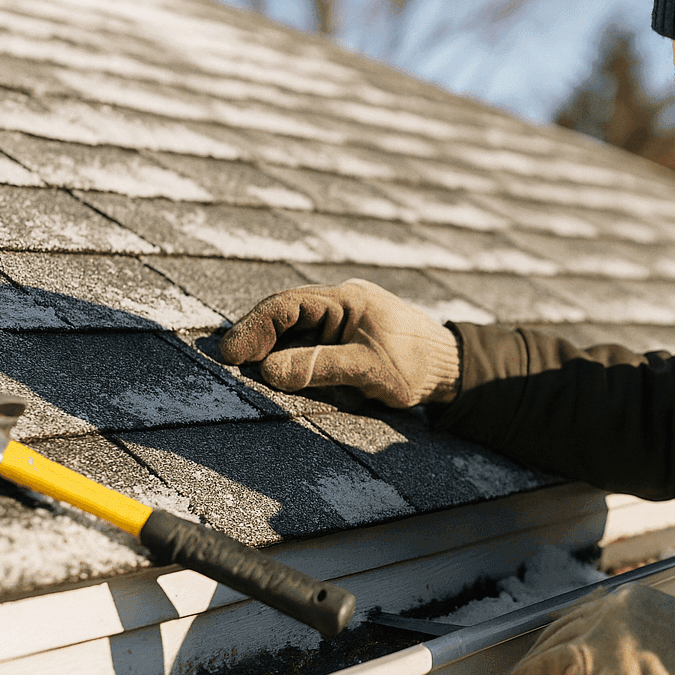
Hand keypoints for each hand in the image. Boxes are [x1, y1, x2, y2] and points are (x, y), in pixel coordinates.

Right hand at [219, 279, 460, 407]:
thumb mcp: (369, 369)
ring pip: (291, 332)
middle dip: (253, 338)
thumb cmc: (416, 364)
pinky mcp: (341, 341)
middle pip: (283, 316)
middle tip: (224, 364)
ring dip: (267, 350)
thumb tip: (267, 372)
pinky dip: (285, 359)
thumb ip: (320, 367)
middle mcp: (337, 305)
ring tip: (240, 370)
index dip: (254, 328)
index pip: (287, 305)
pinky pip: (304, 345)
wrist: (449, 368)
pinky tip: (270, 374)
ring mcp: (338, 322)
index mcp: (345, 300)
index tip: (230, 354)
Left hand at [485, 583, 674, 674]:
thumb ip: (638, 648)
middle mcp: (618, 605)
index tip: (539, 667)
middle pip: (557, 632)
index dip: (553, 646)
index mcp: (637, 599)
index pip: (580, 618)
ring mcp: (609, 630)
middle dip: (535, 664)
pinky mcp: (602, 662)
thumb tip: (611, 673)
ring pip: (544, 653)